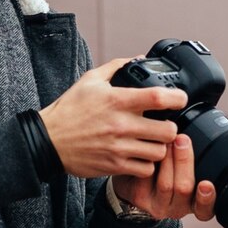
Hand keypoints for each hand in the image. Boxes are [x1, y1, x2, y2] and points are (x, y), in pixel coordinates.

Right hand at [39, 59, 185, 178]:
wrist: (48, 140)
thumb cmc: (69, 110)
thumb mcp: (90, 80)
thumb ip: (116, 66)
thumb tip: (138, 58)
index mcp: (118, 100)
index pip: (159, 97)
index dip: (177, 97)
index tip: (179, 99)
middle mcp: (121, 125)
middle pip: (168, 130)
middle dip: (170, 127)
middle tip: (164, 125)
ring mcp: (119, 147)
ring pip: (160, 152)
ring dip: (160, 147)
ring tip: (152, 142)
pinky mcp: (115, 165)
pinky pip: (145, 169)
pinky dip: (147, 164)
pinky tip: (140, 156)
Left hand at [112, 134, 216, 221]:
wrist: (135, 180)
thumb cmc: (165, 171)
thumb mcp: (184, 169)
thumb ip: (192, 160)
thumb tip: (200, 134)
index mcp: (194, 203)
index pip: (205, 208)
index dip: (208, 197)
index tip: (206, 184)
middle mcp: (178, 208)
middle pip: (184, 188)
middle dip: (184, 161)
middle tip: (182, 139)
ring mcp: (158, 205)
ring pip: (166, 184)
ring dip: (168, 159)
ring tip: (167, 140)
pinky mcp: (140, 198)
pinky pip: (147, 178)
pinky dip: (150, 160)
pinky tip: (150, 147)